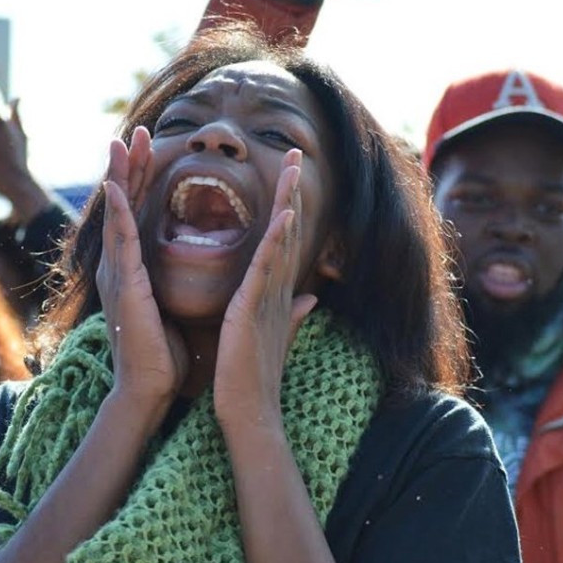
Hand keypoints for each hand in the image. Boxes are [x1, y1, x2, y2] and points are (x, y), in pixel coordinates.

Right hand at [96, 127, 186, 421]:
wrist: (150, 389)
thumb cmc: (164, 353)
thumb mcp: (175, 307)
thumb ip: (180, 283)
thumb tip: (202, 269)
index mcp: (133, 268)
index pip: (138, 213)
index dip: (144, 179)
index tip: (151, 147)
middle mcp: (118, 265)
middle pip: (124, 204)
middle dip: (130, 165)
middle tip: (134, 130)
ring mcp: (116, 274)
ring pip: (117, 213)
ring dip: (120, 175)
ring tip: (122, 142)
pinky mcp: (123, 287)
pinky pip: (120, 242)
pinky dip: (117, 212)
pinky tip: (116, 186)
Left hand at [213, 150, 317, 427]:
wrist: (249, 412)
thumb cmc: (255, 376)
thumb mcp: (274, 334)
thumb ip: (293, 312)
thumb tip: (313, 295)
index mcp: (276, 292)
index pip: (284, 239)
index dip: (287, 203)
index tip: (288, 172)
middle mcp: (278, 289)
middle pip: (288, 229)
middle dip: (291, 190)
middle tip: (293, 151)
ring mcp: (270, 297)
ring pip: (282, 239)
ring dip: (287, 201)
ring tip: (291, 166)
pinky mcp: (255, 309)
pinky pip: (267, 268)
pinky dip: (277, 240)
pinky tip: (285, 215)